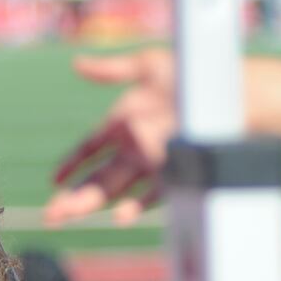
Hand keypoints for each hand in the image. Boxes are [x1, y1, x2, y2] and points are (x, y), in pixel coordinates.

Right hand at [45, 49, 176, 225]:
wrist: (230, 90)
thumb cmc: (193, 74)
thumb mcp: (148, 66)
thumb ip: (112, 70)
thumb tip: (76, 63)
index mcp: (124, 124)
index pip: (89, 149)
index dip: (71, 164)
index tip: (54, 180)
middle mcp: (135, 148)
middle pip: (97, 177)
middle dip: (72, 197)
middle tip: (50, 215)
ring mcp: (154, 164)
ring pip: (116, 190)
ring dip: (92, 204)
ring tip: (70, 217)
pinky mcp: (176, 174)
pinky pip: (152, 195)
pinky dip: (135, 206)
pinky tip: (119, 216)